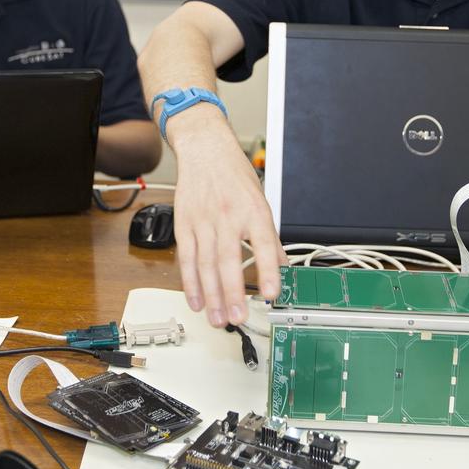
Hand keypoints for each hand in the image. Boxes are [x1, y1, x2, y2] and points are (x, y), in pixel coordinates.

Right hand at [168, 108, 286, 326]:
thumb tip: (283, 266)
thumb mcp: (262, 201)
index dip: (268, 270)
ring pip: (206, 264)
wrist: (205, 149)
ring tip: (218, 318)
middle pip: (229, 260)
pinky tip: (196, 301)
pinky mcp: (185, 224)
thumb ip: (270, 238)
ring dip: (211, 295)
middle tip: (238, 318)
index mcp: (254, 212)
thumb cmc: (235, 175)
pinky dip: (190, 282)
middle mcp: (229, 217)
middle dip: (233, 293)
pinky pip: (186, 258)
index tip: (272, 293)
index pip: (264, 245)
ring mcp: (204, 221)